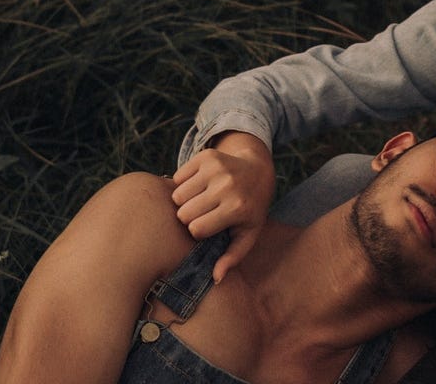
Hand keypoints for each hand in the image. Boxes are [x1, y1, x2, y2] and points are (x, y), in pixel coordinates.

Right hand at [171, 131, 274, 281]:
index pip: (196, 229)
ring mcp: (216, 168)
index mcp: (236, 208)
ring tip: (201, 200)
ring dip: (185, 201)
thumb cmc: (250, 209)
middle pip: (184, 213)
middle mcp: (227, 186)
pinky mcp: (206, 156)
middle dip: (190, 217)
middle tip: (204, 213)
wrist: (257, 170)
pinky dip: (183, 183)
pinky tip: (199, 185)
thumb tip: (216, 279)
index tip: (209, 227)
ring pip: (177, 196)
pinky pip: (177, 177)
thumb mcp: (248, 234)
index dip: (199, 231)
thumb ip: (232, 257)